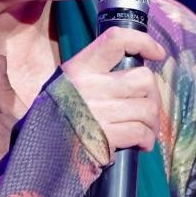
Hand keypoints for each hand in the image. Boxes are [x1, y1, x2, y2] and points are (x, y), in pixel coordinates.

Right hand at [59, 26, 165, 163]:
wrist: (38, 156)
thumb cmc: (55, 122)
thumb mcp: (65, 88)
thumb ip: (93, 77)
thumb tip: (133, 75)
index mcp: (78, 68)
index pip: (116, 40)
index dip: (143, 42)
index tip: (158, 54)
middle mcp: (89, 86)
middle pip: (143, 79)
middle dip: (152, 96)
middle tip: (147, 109)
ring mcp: (98, 111)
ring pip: (147, 108)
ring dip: (152, 123)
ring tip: (145, 130)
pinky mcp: (106, 136)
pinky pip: (141, 132)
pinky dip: (147, 140)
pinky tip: (141, 144)